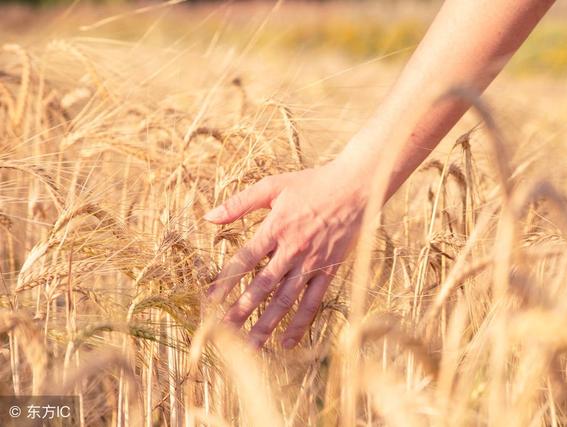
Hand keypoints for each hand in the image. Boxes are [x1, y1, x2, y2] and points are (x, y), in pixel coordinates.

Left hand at [204, 157, 367, 348]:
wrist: (355, 188)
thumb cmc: (312, 184)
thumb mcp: (273, 186)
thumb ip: (240, 202)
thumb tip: (208, 216)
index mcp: (275, 228)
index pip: (244, 260)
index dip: (225, 281)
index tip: (209, 300)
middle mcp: (292, 250)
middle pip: (262, 286)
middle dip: (241, 311)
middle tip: (223, 332)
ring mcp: (312, 263)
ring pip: (285, 300)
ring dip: (266, 323)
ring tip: (250, 346)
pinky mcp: (329, 270)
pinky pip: (313, 302)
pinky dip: (300, 323)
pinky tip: (287, 342)